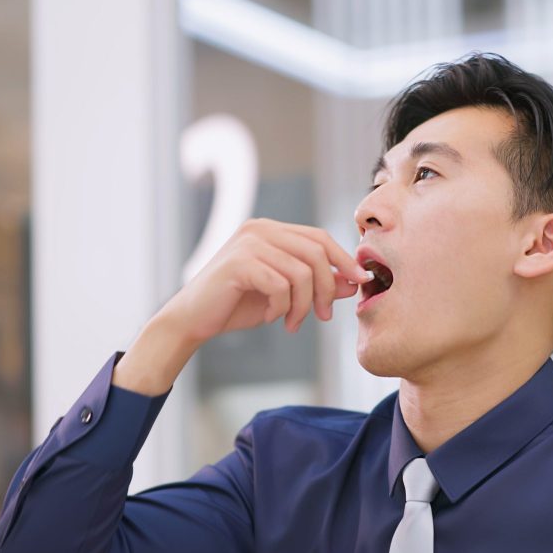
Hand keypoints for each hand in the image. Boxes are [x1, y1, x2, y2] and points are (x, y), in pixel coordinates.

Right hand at [161, 217, 369, 341]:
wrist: (193, 319)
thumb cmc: (237, 305)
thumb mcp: (284, 295)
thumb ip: (316, 284)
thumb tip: (353, 281)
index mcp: (270, 230)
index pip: (319, 237)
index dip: (343, 259)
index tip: (360, 281)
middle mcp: (260, 229)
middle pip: (316, 252)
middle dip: (327, 288)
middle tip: (323, 316)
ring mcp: (248, 243)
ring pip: (301, 272)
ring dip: (303, 305)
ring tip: (292, 322)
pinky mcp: (239, 263)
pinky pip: (280, 286)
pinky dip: (281, 308)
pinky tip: (268, 317)